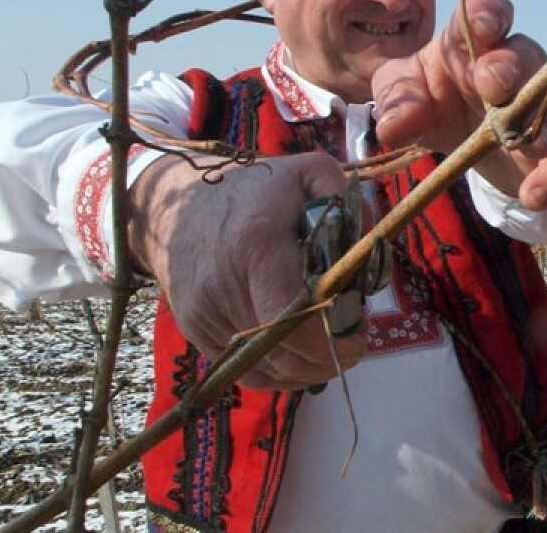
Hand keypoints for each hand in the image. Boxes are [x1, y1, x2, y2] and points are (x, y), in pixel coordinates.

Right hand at [129, 152, 368, 389]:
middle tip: (351, 334)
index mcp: (257, 244)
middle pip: (286, 351)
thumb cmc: (254, 191)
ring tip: (327, 339)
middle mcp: (223, 286)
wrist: (176, 203)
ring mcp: (204, 314)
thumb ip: (346, 198)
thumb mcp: (305, 173)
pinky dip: (282, 371)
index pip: (293, 315)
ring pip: (270, 369)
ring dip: (308, 365)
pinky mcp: (195, 333)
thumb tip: (370, 239)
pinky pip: (247, 372)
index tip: (359, 335)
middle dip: (329, 353)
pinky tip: (301, 352)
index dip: (330, 339)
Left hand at [371, 0, 546, 210]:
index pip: (487, 12)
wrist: (461, 144)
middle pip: (526, 54)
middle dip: (512, 66)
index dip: (489, 14)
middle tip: (492, 84)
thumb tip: (395, 126)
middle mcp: (512, 69)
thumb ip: (396, 100)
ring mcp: (537, 109)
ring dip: (540, 123)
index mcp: (471, 44)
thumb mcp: (401, 93)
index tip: (483, 27)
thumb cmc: (431, 100)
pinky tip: (534, 195)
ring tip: (519, 143)